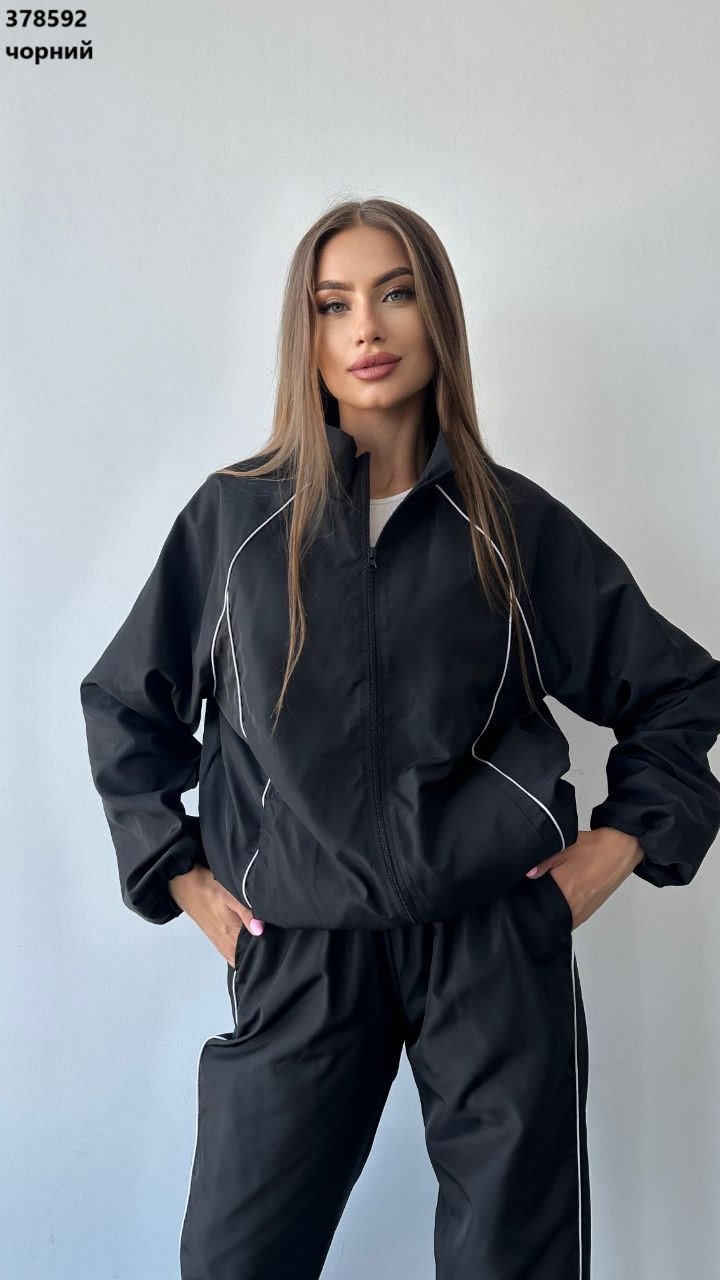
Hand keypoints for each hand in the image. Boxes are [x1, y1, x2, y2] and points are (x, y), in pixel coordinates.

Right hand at [167, 865, 264, 964]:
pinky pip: (231, 953)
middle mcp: (225, 943)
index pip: (253, 951)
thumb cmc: (207, 887)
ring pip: (238, 957)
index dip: (267, 947)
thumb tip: (260, 929)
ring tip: (260, 940)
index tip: (275, 940)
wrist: (184, 885)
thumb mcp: (230, 895)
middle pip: (247, 957)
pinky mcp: (216, 939)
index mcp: (230, 934)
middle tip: (271, 939)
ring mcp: (220, 943)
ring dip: (249, 951)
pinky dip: (239, 951)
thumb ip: (247, 913)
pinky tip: (246, 942)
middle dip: (260, 951)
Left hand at [526, 827, 643, 928]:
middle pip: (548, 913)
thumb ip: (543, 862)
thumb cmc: (594, 848)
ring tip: (550, 891)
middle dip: (539, 904)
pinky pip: (572, 916)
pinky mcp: (590, 911)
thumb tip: (528, 874)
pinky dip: (564, 909)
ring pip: (560, 917)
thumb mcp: (563, 848)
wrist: (621, 850)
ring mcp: (583, 911)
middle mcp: (574, 906)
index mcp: (564, 891)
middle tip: (535, 890)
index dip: (529, 898)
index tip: (525, 891)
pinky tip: (561, 896)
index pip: (538, 904)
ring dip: (553, 908)